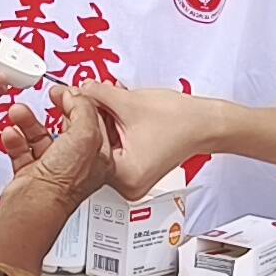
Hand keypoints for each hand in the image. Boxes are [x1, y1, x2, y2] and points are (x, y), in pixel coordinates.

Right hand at [8, 87, 118, 211]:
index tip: (70, 90)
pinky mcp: (32, 174)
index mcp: (99, 157)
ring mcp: (54, 169)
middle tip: (51, 96)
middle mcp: (78, 164)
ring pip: (41, 137)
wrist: (35, 204)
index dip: (83, 102)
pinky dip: (16, 139)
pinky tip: (12, 132)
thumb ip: (82, 109)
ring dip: (28, 121)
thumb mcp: (85, 135)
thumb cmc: (65, 181)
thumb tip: (74, 95)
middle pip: (68, 128)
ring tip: (19, 112)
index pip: (95, 122)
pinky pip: (22, 150)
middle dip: (56, 110)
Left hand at [85, 83, 235, 199]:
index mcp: (124, 176)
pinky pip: (115, 146)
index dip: (80, 114)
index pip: (88, 143)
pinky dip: (114, 127)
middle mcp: (126, 185)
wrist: (206, 124)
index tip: (69, 96)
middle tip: (84, 93)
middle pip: (95, 145)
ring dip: (102, 119)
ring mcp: (131, 179)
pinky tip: (117, 110)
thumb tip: (76, 90)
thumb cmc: (181, 120)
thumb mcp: (129, 102)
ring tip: (105, 98)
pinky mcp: (136, 170)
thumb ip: (96, 94)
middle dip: (91, 116)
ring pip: (104, 144)